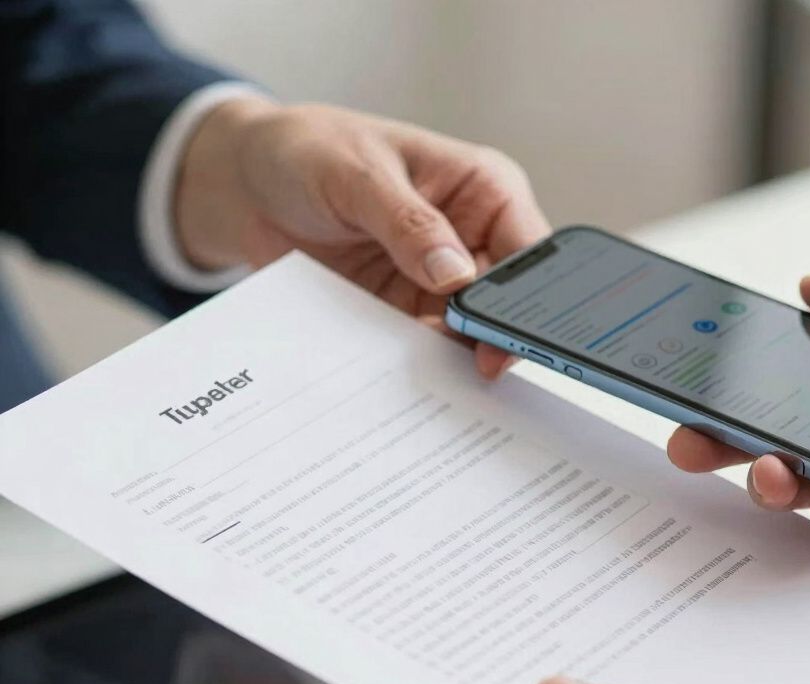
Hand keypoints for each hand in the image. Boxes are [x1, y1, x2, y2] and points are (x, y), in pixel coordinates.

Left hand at [175, 97, 549, 377]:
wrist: (247, 189)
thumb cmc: (309, 153)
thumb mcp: (358, 176)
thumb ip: (410, 224)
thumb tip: (456, 275)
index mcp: (482, 190)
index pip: (529, 249)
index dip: (530, 294)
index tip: (508, 329)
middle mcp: (473, 239)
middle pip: (509, 303)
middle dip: (497, 334)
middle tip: (481, 364)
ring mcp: (441, 282)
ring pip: (473, 335)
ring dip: (458, 357)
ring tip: (436, 371)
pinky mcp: (407, 312)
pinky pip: (428, 349)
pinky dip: (423, 365)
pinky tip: (410, 373)